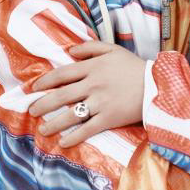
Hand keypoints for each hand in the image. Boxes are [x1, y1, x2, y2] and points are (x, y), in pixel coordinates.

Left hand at [28, 41, 146, 146]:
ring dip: (53, 123)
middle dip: (43, 105)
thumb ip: (90, 47)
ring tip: (42, 130)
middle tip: (32, 111)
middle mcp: (92, 84)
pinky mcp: (109, 118)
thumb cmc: (135, 67)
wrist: (158, 84)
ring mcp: (100, 102)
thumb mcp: (113, 49)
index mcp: (92, 67)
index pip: (62, 74)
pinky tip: (63, 142)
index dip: (45, 82)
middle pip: (61, 95)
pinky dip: (74, 137)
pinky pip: (87, 129)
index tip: (34, 89)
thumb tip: (70, 50)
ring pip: (70, 114)